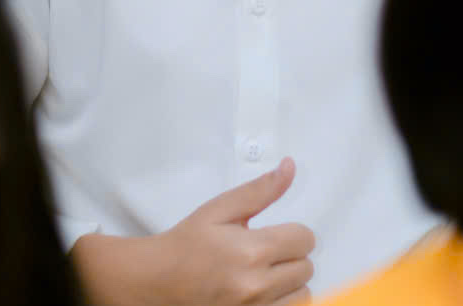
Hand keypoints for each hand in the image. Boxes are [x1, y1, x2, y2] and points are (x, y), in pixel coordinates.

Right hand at [72, 158, 314, 305]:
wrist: (156, 281)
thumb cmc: (185, 245)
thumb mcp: (220, 209)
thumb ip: (260, 190)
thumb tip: (288, 169)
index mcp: (251, 251)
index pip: (304, 239)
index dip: (294, 231)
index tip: (278, 233)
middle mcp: (256, 287)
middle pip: (306, 268)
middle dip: (291, 255)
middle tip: (267, 251)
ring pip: (303, 295)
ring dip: (290, 283)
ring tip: (266, 274)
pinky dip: (282, 302)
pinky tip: (264, 292)